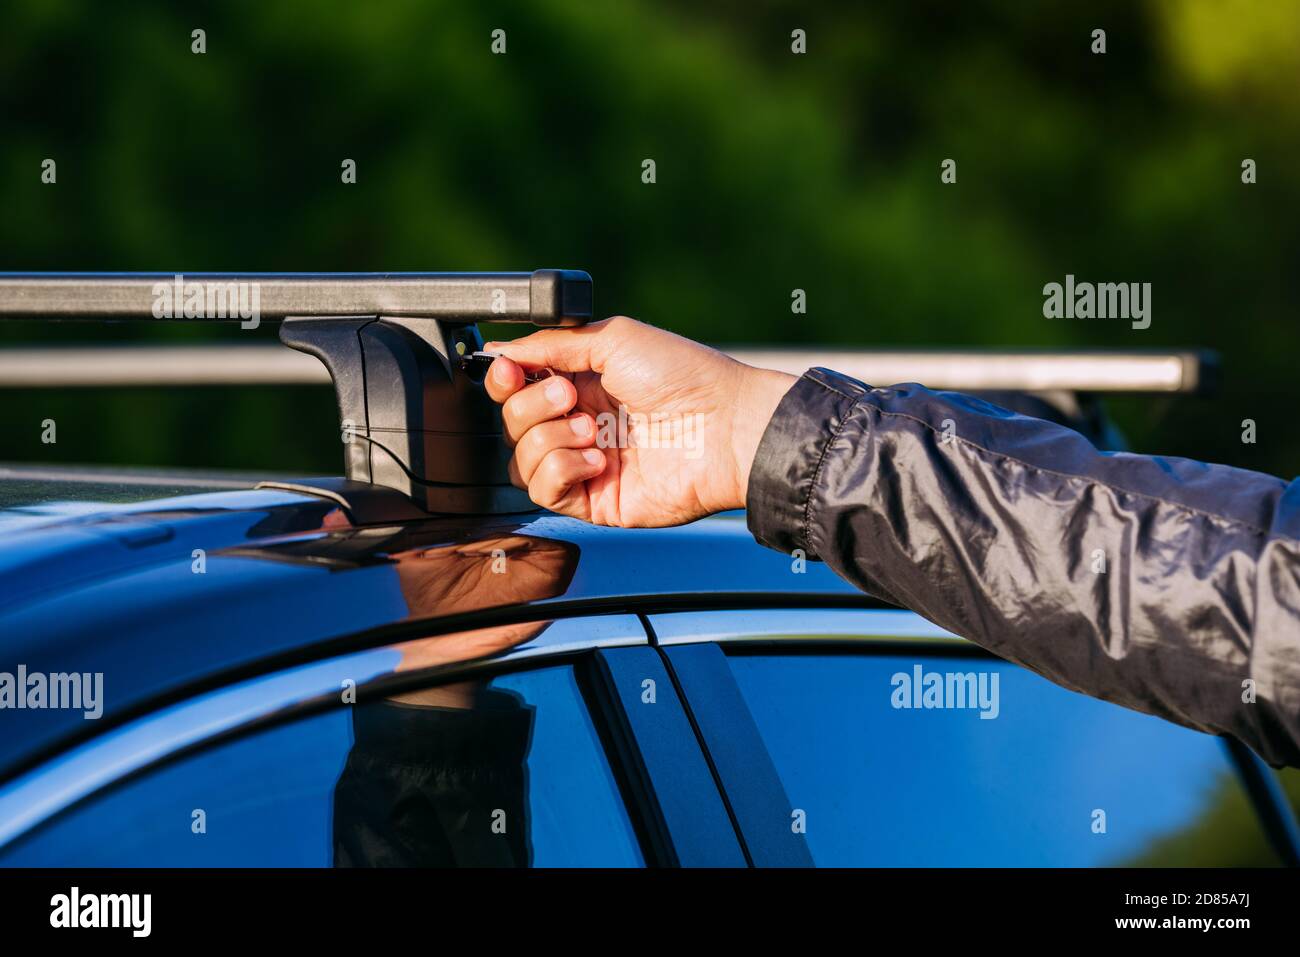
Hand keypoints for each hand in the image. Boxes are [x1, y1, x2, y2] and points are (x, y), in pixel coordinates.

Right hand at [483, 316, 794, 526]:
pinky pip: (545, 492)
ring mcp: (586, 465)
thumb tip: (501, 350)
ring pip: (520, 461)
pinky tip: (598, 460)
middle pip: (512, 424)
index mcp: (583, 384)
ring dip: (548, 439)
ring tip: (592, 430)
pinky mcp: (595, 501)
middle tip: (571, 395)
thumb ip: (552, 344)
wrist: (724, 426)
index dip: (504, 381)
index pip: (518, 389)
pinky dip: (561, 470)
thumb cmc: (684, 376)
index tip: (508, 370)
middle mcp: (580, 425)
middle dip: (532, 405)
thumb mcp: (613, 338)